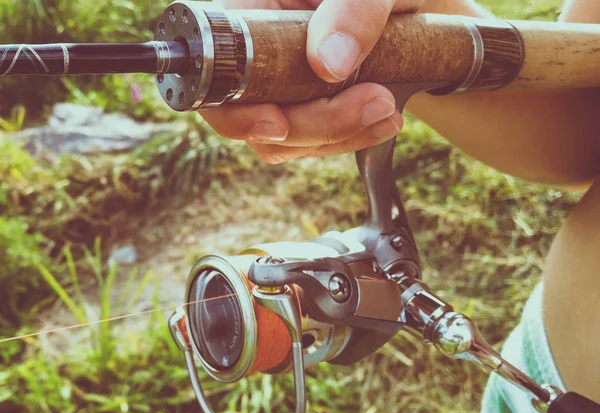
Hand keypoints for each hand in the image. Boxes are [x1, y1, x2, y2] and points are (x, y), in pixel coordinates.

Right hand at [201, 0, 424, 163]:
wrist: (407, 4)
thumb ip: (355, 11)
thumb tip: (329, 65)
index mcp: (249, 9)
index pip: (215, 68)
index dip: (234, 109)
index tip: (279, 124)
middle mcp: (253, 51)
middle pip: (249, 115)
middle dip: (310, 126)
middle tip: (375, 102)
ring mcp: (276, 83)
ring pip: (282, 139)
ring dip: (336, 135)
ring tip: (388, 108)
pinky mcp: (303, 105)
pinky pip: (311, 142)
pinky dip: (348, 138)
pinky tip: (384, 120)